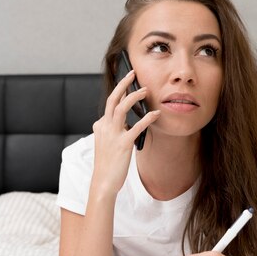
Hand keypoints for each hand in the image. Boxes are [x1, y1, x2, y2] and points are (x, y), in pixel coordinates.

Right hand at [91, 70, 160, 196]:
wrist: (103, 182)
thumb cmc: (108, 164)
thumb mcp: (107, 143)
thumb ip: (114, 131)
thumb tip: (128, 122)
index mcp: (100, 126)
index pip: (109, 104)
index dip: (119, 90)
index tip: (128, 81)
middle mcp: (104, 127)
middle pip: (112, 99)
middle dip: (123, 83)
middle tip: (133, 72)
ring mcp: (112, 135)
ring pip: (121, 107)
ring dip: (133, 96)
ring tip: (145, 90)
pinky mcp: (123, 144)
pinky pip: (137, 126)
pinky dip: (147, 118)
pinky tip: (156, 114)